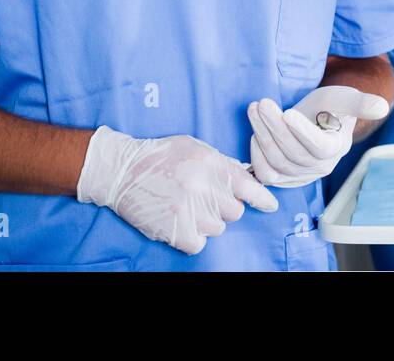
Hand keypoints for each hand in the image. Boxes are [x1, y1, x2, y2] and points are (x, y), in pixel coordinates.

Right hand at [76, 126, 276, 254]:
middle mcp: (204, 187)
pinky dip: (193, 237)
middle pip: (235, 211)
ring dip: (207, 222)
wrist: (123, 171)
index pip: (249, 186)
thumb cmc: (162, 157)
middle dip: (224, 207)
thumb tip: (247, 180)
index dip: (262, 199)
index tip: (270, 206)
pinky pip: (199, 244)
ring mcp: (189, 210)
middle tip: (204, 198)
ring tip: (188, 207)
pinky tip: (182, 222)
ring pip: (217, 228)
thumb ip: (222, 164)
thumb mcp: (196, 148)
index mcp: (212, 164)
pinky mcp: (175, 230)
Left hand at [247, 85, 390, 187]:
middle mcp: (321, 167)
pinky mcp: (284, 178)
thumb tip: (381, 107)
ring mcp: (301, 175)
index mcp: (337, 148)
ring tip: (256, 109)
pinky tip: (257, 132)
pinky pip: (266, 174)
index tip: (288, 113)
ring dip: (262, 135)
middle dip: (274, 127)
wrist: (317, 119)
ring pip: (277, 161)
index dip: (303, 133)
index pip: (319, 147)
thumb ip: (361, 103)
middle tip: (261, 103)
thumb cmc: (331, 106)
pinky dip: (257, 154)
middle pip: (293, 153)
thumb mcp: (345, 98)